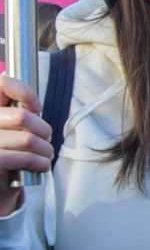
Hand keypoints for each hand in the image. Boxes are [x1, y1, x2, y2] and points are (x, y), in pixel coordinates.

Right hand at [0, 75, 52, 215]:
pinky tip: (41, 165)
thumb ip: (17, 113)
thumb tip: (34, 107)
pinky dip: (40, 162)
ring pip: (28, 139)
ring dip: (45, 149)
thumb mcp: (11, 129)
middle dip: (43, 130)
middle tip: (46, 140)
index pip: (2, 83)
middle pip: (22, 116)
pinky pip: (24, 157)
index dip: (24, 91)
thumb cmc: (7, 153)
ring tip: (45, 155)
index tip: (36, 107)